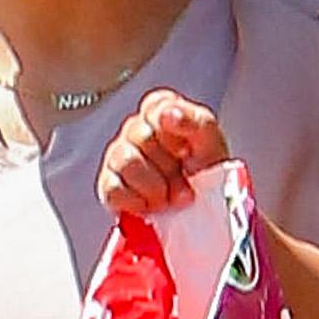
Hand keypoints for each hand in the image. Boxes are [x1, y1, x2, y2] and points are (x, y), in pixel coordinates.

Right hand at [98, 89, 229, 218]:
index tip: (186, 149)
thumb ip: (193, 120)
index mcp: (159, 113)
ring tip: (169, 199)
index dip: (173, 129)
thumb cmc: (205, 172)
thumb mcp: (210, 142)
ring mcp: (118, 157)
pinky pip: (114, 189)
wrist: (204, 213)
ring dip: (154, 187)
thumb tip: (168, 114)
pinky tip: (150, 206)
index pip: (156, 106)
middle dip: (169, 168)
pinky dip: (137, 202)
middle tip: (185, 185)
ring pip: (127, 162)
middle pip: (142, 137)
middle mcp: (135, 130)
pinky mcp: (109, 186)